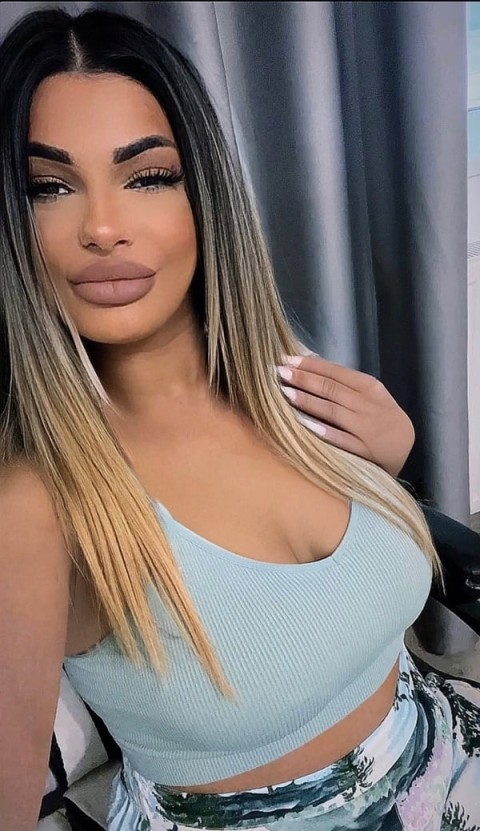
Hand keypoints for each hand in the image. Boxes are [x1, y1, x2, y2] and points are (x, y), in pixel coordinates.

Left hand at [277, 354, 414, 476]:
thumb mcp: (369, 392)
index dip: (310, 365)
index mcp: (369, 386)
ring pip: (332, 411)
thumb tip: (310, 360)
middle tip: (279, 372)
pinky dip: (323, 431)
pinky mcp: (364, 450)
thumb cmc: (379, 414)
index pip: (335, 372)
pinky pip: (340, 439)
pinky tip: (304, 424)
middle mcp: (367, 404)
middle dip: (304, 379)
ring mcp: (365, 427)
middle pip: (331, 389)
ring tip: (286, 392)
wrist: (404, 443)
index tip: (287, 359)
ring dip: (308, 401)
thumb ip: (342, 380)